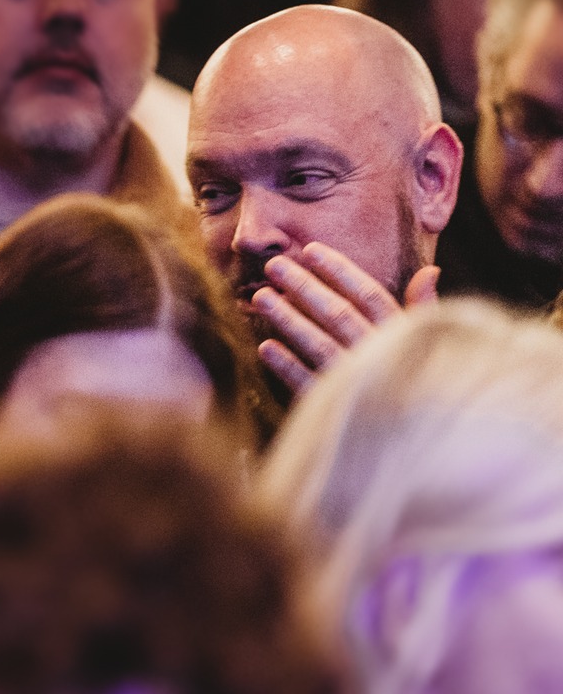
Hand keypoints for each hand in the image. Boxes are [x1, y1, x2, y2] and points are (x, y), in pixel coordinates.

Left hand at [251, 241, 437, 393]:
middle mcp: (380, 356)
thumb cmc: (422, 381)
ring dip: (288, 320)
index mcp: (401, 336)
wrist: (423, 443)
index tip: (310, 249)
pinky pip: (309, 384)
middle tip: (273, 266)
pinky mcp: (338, 409)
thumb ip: (423, 308)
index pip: (369, 296)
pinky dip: (288, 366)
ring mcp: (357, 382)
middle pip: (338, 315)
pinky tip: (265, 347)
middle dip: (304, 287)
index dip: (340, 271)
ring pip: (318, 345)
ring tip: (261, 298)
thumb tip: (431, 270)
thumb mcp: (428, 343)